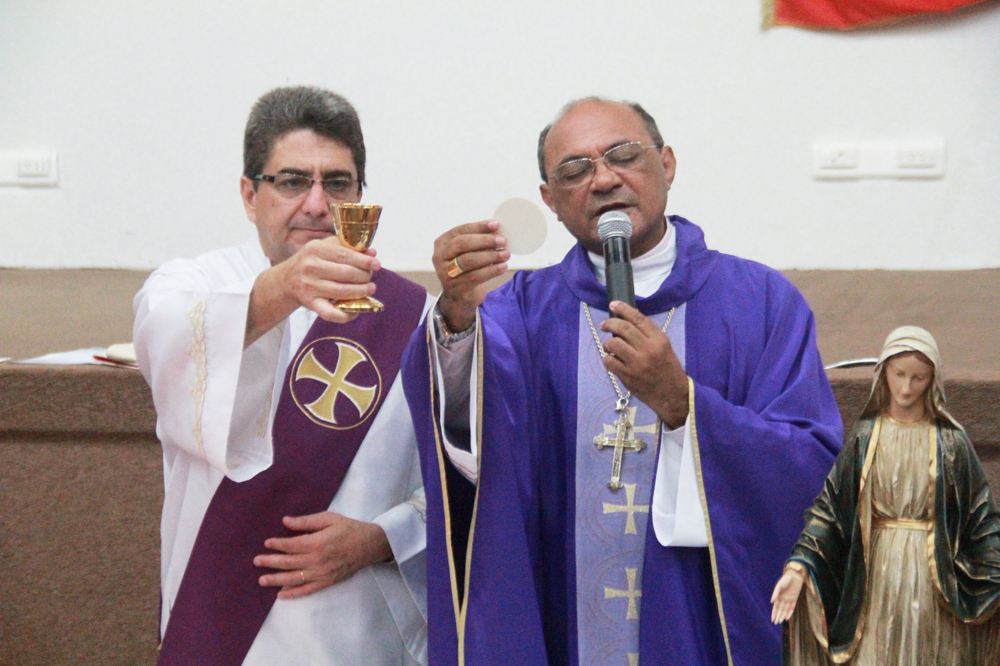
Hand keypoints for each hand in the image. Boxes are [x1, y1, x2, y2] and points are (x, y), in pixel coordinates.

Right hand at [246, 237, 378, 345]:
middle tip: (370, 279)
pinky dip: (346, 315)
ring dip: (361, 292)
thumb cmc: (311, 261)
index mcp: (315, 249)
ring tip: (369, 289)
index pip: (345, 255)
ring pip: (342, 292)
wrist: (287, 280)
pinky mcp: (310, 304)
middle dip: (364, 277)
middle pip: (346, 274)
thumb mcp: (325, 248)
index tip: (376, 265)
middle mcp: (310, 267)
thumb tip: (372, 254)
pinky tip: (356, 310)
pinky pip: (330, 313)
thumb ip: (348, 248)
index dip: (364, 261)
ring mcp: (309, 287)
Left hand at [253, 511, 391, 599]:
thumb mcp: (329, 518)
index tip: (266, 543)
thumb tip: (285, 521)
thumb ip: (306, 521)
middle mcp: (317, 560)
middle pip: (289, 562)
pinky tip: (281, 595)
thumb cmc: (349, 528)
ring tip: (262, 580)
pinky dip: (293, 593)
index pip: (291, 545)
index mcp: (317, 542)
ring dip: (276, 579)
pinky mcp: (327, 582)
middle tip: (256, 561)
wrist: (370, 545)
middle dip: (271, 562)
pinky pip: (307, 590)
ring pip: (294, 578)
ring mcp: (321, 574)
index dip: (277, 544)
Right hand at [432, 220, 508, 332]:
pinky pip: (475, 276)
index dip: (479, 226)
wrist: (459, 298)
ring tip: (506, 254)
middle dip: (484, 241)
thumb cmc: (466, 269)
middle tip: (502, 241)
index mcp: (442, 243)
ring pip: (468, 260)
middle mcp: (440, 256)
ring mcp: (445, 273)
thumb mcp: (467, 252)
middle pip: (462, 244)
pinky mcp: (455, 287)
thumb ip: (478, 242)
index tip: (496, 225)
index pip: (461, 230)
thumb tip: (497, 231)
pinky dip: (491, 271)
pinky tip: (502, 267)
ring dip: (490, 256)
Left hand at [600, 301, 687, 428]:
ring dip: (608, 342)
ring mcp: (637, 364)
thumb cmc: (668, 369)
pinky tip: (611, 359)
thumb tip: (627, 320)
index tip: (614, 304)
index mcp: (659, 340)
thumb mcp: (664, 347)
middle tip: (605, 324)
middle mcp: (648, 349)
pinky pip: (609, 362)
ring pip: (614, 344)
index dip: (623, 309)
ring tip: (609, 346)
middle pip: (623, 328)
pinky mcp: (628, 377)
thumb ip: (648, 334)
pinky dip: (607, 358)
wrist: (673, 395)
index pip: (638, 318)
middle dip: (610, 323)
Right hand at [770, 567, 804, 623]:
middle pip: (780, 609)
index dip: (774, 613)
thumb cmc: (786, 579)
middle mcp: (783, 598)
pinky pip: (792, 607)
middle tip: (775, 623)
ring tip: (780, 622)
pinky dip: (789, 612)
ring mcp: (789, 598)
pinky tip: (787, 618)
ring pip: (785, 609)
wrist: (795, 575)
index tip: (772, 620)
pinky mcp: (795, 598)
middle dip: (777, 616)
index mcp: (778, 595)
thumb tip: (771, 602)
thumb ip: (776, 593)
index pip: (776, 607)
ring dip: (782, 615)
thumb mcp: (779, 585)